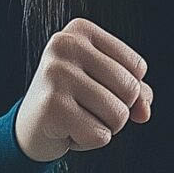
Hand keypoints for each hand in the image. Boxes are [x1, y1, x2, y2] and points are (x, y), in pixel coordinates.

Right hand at [16, 17, 152, 162]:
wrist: (30, 128)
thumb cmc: (73, 101)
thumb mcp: (108, 87)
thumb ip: (137, 94)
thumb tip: (143, 112)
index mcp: (81, 31)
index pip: (137, 68)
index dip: (126, 90)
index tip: (94, 88)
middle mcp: (65, 45)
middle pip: (130, 90)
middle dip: (117, 111)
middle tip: (86, 108)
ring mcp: (56, 74)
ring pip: (118, 115)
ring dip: (104, 127)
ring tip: (77, 118)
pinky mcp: (51, 105)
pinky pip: (99, 135)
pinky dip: (88, 141)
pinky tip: (66, 130)